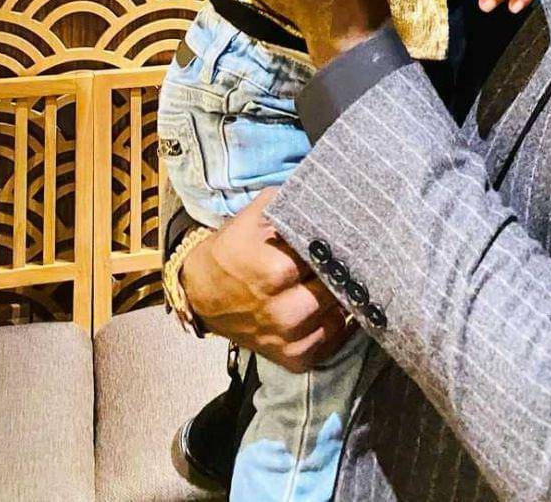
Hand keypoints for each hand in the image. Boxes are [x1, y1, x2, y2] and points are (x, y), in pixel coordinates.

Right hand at [181, 191, 353, 371]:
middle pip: (333, 289)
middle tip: (348, 259)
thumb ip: (287, 202)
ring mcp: (286, 339)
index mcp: (272, 272)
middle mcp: (281, 311)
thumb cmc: (233, 249)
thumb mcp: (253, 217)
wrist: (202, 292)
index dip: (331, 247)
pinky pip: (330, 345)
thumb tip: (321, 192)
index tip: (340, 238)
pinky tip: (337, 308)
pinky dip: (337, 327)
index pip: (321, 258)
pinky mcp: (292, 359)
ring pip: (336, 318)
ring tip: (342, 282)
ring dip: (341, 299)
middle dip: (338, 274)